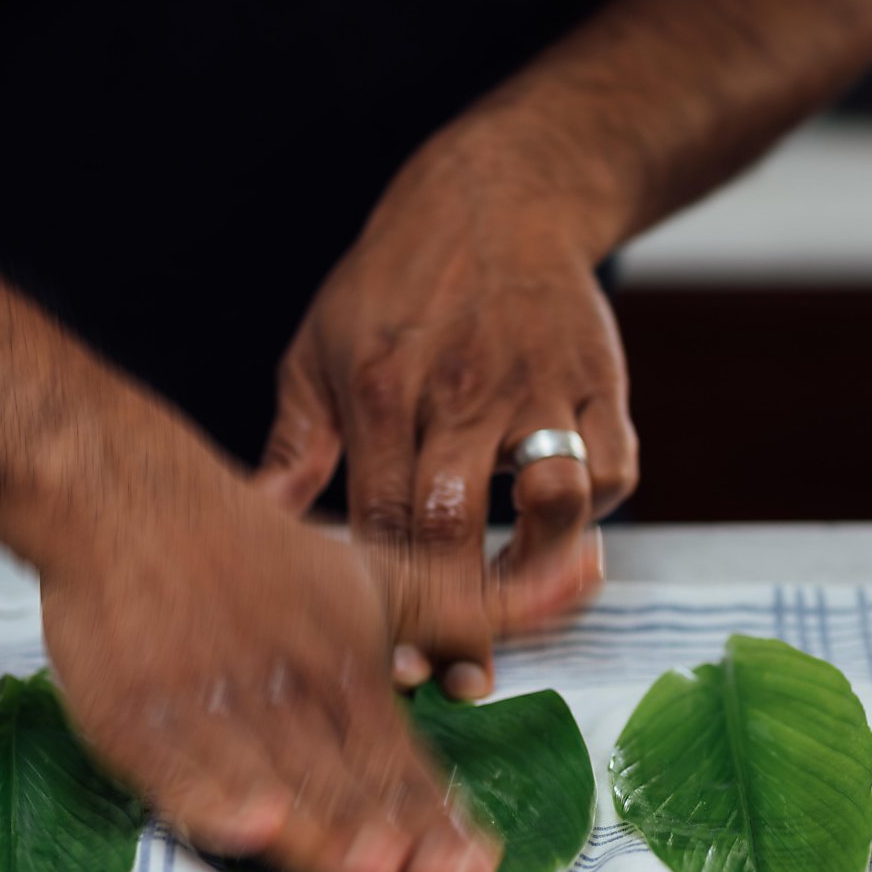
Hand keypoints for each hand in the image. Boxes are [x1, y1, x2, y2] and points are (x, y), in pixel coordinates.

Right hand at [38, 440, 499, 871]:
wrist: (133, 504)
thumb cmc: (268, 556)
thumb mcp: (388, 576)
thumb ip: (485, 603)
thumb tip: (593, 569)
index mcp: (351, 672)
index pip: (404, 767)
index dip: (441, 822)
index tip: (479, 868)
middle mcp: (292, 697)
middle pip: (349, 789)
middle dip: (394, 842)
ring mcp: (216, 710)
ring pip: (276, 789)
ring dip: (321, 834)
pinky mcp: (142, 720)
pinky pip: (178, 773)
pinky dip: (211, 802)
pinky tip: (245, 829)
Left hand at [256, 125, 638, 694]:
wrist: (503, 193)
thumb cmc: (398, 281)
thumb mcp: (322, 346)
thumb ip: (296, 443)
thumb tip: (255, 523)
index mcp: (384, 390)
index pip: (382, 518)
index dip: (387, 600)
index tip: (391, 665)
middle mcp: (464, 391)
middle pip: (461, 525)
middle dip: (461, 615)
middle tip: (461, 678)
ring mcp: (541, 386)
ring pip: (558, 500)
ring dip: (544, 567)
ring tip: (528, 609)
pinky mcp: (602, 382)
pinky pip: (616, 470)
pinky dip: (598, 512)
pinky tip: (565, 531)